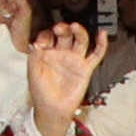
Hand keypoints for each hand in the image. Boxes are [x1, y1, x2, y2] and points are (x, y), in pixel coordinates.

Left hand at [21, 16, 98, 135]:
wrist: (53, 109)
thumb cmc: (41, 92)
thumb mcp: (33, 73)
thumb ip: (34, 57)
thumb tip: (36, 43)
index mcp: (47, 53)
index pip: (48, 36)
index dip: (46, 35)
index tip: (43, 41)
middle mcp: (62, 53)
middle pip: (65, 35)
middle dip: (63, 29)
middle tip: (59, 28)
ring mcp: (75, 60)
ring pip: (80, 40)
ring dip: (79, 31)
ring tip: (74, 26)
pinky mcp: (86, 68)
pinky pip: (96, 55)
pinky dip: (101, 44)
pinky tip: (102, 34)